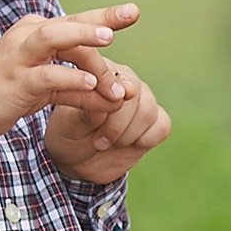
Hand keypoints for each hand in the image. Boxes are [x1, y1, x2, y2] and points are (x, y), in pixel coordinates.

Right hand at [0, 5, 141, 138]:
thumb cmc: (9, 96)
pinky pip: (47, 75)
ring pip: (55, 38)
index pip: (75, 20)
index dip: (105, 16)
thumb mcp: (49, 91)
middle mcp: (27, 36)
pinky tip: (92, 84)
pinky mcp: (16, 79)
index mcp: (36, 32)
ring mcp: (19, 56)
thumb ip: (81, 90)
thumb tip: (117, 96)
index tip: (133, 11)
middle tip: (130, 17)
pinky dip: (70, 78)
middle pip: (69, 24)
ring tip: (110, 41)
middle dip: (101, 21)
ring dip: (83, 38)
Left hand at [44, 58, 170, 181]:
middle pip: (134, 96)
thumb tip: (116, 97)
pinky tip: (128, 145)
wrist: (78, 160)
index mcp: (100, 71)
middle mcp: (125, 79)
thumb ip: (90, 106)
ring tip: (108, 143)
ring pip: (148, 111)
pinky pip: (162, 126)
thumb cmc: (69, 135)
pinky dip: (145, 140)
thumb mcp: (69, 123)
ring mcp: (143, 98)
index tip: (97, 121)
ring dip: (127, 135)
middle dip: (116, 125)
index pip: (114, 77)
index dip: (109, 100)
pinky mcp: (156, 119)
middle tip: (98, 142)